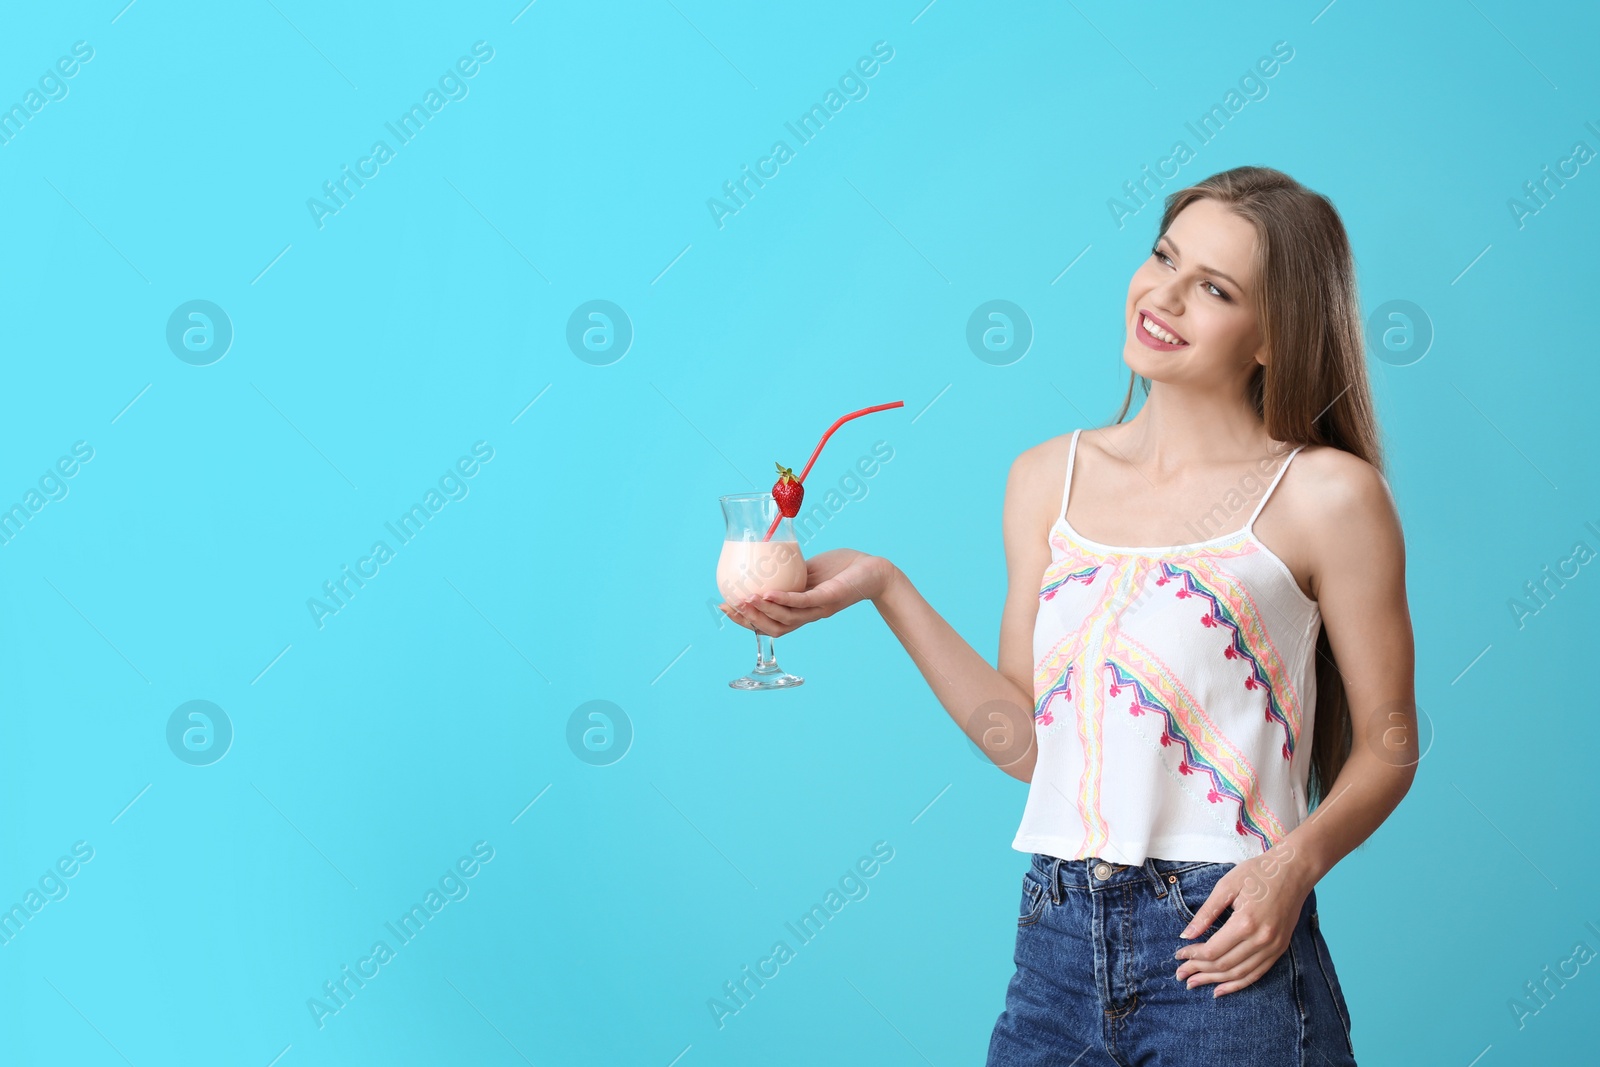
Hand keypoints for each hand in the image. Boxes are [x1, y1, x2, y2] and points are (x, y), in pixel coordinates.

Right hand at [719, 549, 890, 637]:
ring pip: (785, 618)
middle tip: (729, 605)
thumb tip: (763, 562)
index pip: (768, 622)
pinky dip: (783, 599)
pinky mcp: (828, 598)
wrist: (873, 570)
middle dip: (748, 619)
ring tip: (744, 599)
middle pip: (772, 627)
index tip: (725, 607)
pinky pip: (802, 602)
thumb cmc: (842, 568)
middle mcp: (808, 615)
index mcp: (800, 611)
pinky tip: (767, 592)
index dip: (745, 620)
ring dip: (762, 610)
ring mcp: (818, 608)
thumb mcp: (808, 569)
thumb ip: (789, 573)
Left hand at [1173, 847, 1309, 996]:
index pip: (1213, 950)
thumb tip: (1186, 935)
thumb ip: (1206, 913)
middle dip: (1199, 971)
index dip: (1192, 956)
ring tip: (1194, 983)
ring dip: (1215, 981)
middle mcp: (1261, 939)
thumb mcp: (1226, 886)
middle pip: (1224, 965)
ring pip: (1239, 973)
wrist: (1294, 870)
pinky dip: (1238, 983)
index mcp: (1245, 922)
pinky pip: (1257, 974)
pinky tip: (1221, 989)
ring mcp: (1274, 947)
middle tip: (1179, 974)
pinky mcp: (1280, 949)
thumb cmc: (1258, 873)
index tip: (1178, 956)